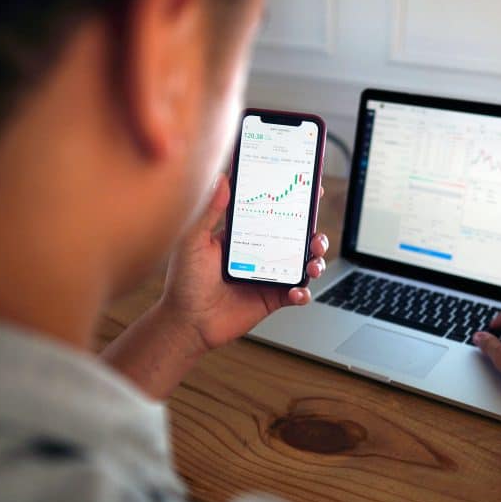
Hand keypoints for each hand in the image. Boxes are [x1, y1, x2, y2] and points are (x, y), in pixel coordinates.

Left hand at [159, 174, 328, 353]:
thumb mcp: (193, 240)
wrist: (187, 323)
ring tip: (312, 263)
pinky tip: (296, 291)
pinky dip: (303, 292)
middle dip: (313, 232)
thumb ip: (209, 210)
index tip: (309, 190)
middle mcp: (261, 252)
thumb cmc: (184, 281)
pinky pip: (298, 293)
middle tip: (315, 233)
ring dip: (316, 260)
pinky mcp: (273, 298)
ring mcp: (269, 275)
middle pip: (297, 237)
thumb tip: (221, 178)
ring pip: (304, 263)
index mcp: (244, 234)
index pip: (273, 211)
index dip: (293, 201)